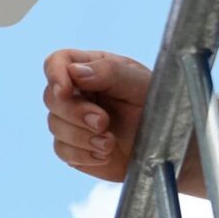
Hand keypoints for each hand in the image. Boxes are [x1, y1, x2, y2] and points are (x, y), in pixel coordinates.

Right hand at [43, 49, 153, 182]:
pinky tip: (105, 154)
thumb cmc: (158, 107)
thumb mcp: (140, 83)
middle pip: (51, 97)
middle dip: (75, 113)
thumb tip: (74, 72)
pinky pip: (62, 151)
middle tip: (103, 122)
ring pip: (55, 126)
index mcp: (92, 69)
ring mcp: (73, 122)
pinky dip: (83, 155)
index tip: (65, 91)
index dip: (55, 75)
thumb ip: (109, 72)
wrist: (167, 147)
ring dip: (82, 137)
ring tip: (110, 142)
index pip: (58, 62)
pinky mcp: (75, 148)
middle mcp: (78, 93)